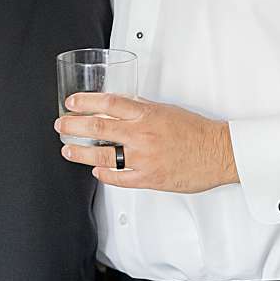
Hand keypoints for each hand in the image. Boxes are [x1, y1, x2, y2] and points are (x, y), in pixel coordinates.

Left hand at [54, 92, 237, 192]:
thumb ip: (141, 108)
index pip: (108, 103)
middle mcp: (142, 135)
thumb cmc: (195, 131)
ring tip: (68, 151)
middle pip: (98, 128)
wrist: (219, 152)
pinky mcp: (149, 178)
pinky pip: (120, 178)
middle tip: (61, 125)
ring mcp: (144, 158)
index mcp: (146, 114)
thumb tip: (119, 105)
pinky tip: (96, 172)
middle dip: (73, 127)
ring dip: (81, 154)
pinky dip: (104, 175)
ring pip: (103, 156)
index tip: (71, 103)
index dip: (85, 102)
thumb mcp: (165, 110)